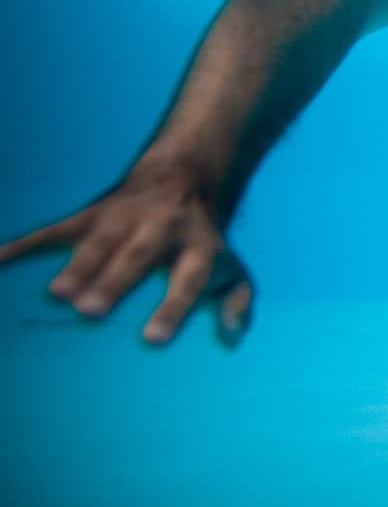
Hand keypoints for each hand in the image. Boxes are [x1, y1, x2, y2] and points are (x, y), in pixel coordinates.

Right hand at [0, 164, 254, 347]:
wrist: (185, 174)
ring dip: (79, 263)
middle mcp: (163, 229)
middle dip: (115, 281)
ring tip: (56, 294)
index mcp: (198, 247)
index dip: (173, 307)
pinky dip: (26, 243)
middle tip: (89, 311)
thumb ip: (236, 299)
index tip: (152, 339)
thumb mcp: (230, 263)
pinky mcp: (93, 213)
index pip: (188, 279)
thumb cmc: (202, 236)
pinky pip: (57, 228)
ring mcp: (125, 218)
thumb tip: (233, 334)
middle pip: (138, 256)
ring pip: (101, 240)